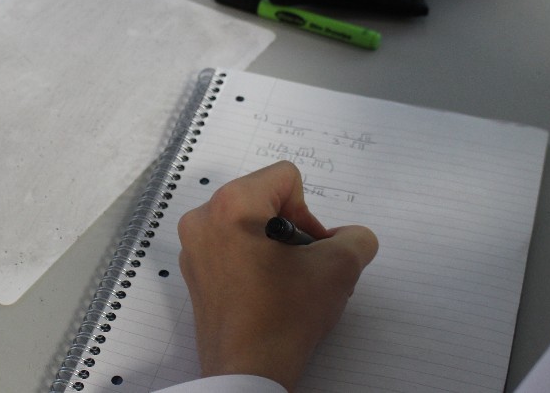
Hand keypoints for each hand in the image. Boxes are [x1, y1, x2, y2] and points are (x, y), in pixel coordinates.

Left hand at [177, 161, 378, 390]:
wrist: (247, 371)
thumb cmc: (285, 316)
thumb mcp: (339, 268)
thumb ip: (356, 238)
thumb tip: (351, 237)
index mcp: (233, 204)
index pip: (285, 177)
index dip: (308, 211)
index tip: (309, 248)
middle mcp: (204, 218)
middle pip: (263, 197)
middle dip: (290, 227)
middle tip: (301, 265)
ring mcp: (193, 246)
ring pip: (247, 222)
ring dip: (272, 244)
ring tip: (285, 281)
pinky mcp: (193, 271)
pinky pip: (229, 245)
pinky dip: (251, 259)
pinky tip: (266, 291)